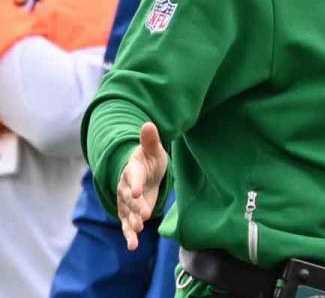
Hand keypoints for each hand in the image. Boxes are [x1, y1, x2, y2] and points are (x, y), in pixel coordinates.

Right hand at [118, 122, 168, 250]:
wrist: (142, 170)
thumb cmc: (148, 158)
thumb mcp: (152, 149)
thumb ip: (150, 140)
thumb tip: (149, 124)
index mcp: (132, 170)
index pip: (132, 177)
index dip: (135, 184)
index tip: (137, 192)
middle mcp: (125, 187)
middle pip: (129, 198)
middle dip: (136, 206)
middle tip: (144, 215)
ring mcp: (126, 201)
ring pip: (127, 213)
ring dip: (132, 222)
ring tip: (137, 231)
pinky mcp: (130, 212)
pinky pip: (127, 224)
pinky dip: (129, 235)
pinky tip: (132, 246)